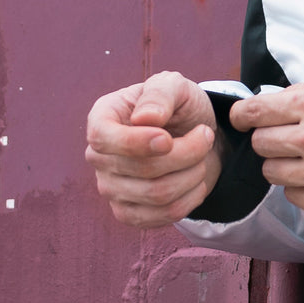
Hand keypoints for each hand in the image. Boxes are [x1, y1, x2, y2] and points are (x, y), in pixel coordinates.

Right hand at [85, 71, 221, 226]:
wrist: (195, 135)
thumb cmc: (179, 107)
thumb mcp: (175, 86)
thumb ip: (160, 93)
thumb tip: (145, 119)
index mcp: (102, 118)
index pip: (102, 138)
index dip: (136, 142)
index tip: (168, 138)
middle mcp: (98, 156)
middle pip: (141, 168)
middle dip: (186, 153)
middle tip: (205, 136)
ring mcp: (110, 188)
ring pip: (157, 194)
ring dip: (193, 175)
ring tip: (201, 158)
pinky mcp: (128, 212)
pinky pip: (162, 216)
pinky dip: (190, 199)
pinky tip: (196, 182)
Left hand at [229, 66, 303, 221]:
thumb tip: (275, 101)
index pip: (254, 113)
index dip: (243, 116)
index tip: (243, 120)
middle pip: (260, 144)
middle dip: (270, 138)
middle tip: (289, 137)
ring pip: (272, 173)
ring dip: (284, 164)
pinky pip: (293, 198)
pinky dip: (302, 187)